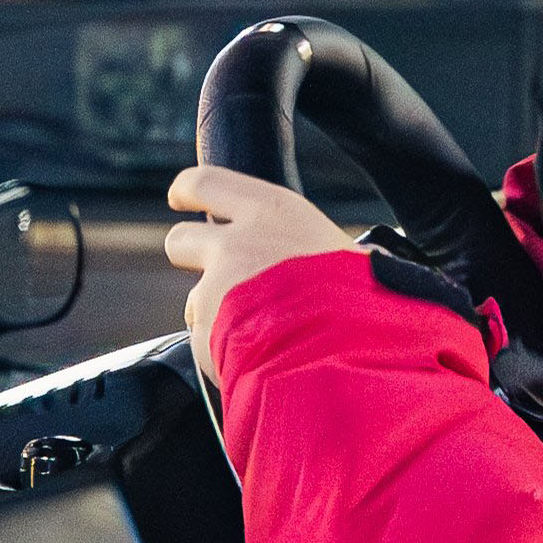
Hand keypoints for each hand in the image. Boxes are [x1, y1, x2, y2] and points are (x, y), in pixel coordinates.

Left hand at [167, 165, 359, 359]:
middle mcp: (235, 245)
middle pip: (181, 240)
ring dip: (217, 316)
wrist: (346, 354)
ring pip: (196, 303)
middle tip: (214, 271)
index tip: (181, 196)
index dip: (188, 189)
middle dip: (189, 255)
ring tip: (264, 335)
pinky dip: (226, 355)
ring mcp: (214, 291)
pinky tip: (262, 360)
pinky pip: (207, 345)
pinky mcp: (206, 334)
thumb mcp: (345, 253)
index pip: (206, 183)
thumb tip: (341, 258)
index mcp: (272, 213)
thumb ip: (313, 250)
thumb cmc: (361, 302)